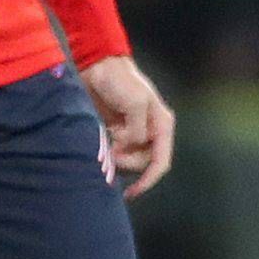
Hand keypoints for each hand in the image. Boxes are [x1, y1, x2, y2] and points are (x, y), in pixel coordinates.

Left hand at [79, 55, 174, 198]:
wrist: (97, 67)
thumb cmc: (120, 80)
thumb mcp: (136, 102)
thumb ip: (136, 129)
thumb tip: (127, 146)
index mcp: (161, 126)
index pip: (160, 161)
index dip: (149, 180)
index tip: (133, 192)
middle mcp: (149, 132)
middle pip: (142, 163)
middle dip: (126, 163)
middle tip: (110, 153)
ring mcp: (131, 133)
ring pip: (126, 160)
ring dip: (115, 160)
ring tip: (104, 148)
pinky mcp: (113, 132)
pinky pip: (113, 153)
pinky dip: (106, 156)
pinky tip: (98, 151)